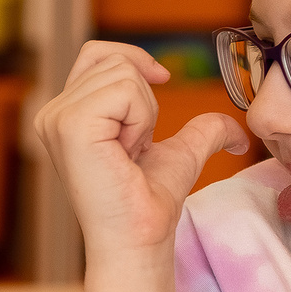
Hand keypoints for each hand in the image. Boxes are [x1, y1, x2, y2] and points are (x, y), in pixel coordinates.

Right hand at [30, 42, 244, 258]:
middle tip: (135, 147)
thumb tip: (238, 135)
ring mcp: (57, 119)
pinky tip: (126, 153)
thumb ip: (201, 131)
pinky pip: (123, 90)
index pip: (96, 53)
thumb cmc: (149, 203)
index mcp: (65, 115)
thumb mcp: (179, 153)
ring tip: (129, 153)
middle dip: (143, 99)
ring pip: (122, 72)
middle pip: (114, 59)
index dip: (132, 57)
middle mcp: (52, 114)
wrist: (140, 237)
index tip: (163, 80)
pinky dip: (140, 119)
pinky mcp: (71, 126)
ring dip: (143, 113)